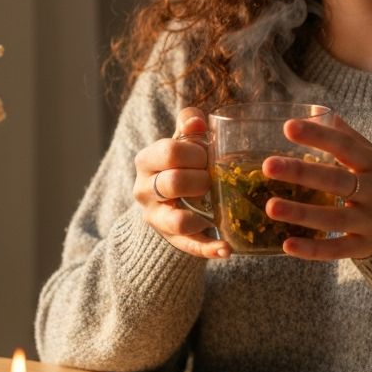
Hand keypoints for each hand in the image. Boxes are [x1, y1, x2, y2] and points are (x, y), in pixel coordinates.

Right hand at [133, 107, 228, 259]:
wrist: (165, 200)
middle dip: (201, 180)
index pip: (169, 151)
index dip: (194, 152)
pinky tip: (226, 249)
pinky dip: (209, 249)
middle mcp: (145, 191)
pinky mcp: (171, 239)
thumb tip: (197, 122)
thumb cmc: (180, 164)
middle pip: (173, 183)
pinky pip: (190, 247)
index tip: (206, 154)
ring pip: (178, 220)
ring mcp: (156, 218)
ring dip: (204, 214)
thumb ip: (188, 127)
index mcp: (146, 161)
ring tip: (218, 207)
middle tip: (212, 179)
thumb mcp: (180, 143)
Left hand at [261, 115, 371, 259]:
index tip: (288, 127)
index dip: (317, 136)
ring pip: (333, 218)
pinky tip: (286, 245)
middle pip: (336, 180)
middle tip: (268, 166)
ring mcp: (369, 221)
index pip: (344, 146)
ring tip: (270, 207)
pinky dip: (312, 250)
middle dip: (301, 173)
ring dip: (301, 213)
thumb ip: (346, 137)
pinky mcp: (363, 247)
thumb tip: (316, 110)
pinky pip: (336, 250)